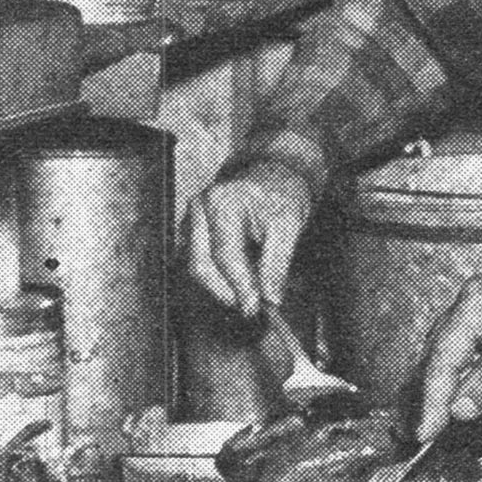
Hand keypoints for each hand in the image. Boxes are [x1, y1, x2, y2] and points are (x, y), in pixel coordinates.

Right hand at [182, 162, 312, 317]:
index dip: (240, 286)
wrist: (272, 173)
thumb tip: (270, 296)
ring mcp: (190, 219)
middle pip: (201, 265)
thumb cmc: (281, 192)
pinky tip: (240, 278)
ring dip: (222, 285)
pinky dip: (219, 275)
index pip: (225, 256)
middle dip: (227, 291)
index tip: (256, 307)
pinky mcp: (191, 230)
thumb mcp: (290, 224)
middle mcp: (198, 209)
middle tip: (253, 306)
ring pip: (197, 266)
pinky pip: (200, 261)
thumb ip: (277, 262)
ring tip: (251, 290)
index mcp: (221, 202)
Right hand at [417, 234, 481, 443]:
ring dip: (446, 384)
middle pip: (441, 352)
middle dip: (430, 393)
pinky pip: (477, 347)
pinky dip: (468, 373)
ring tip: (434, 420)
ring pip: (456, 350)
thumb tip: (458, 410)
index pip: (442, 357)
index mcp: (478, 301)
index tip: (423, 434)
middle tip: (420, 432)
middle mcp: (477, 298)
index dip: (431, 400)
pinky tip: (466, 395)